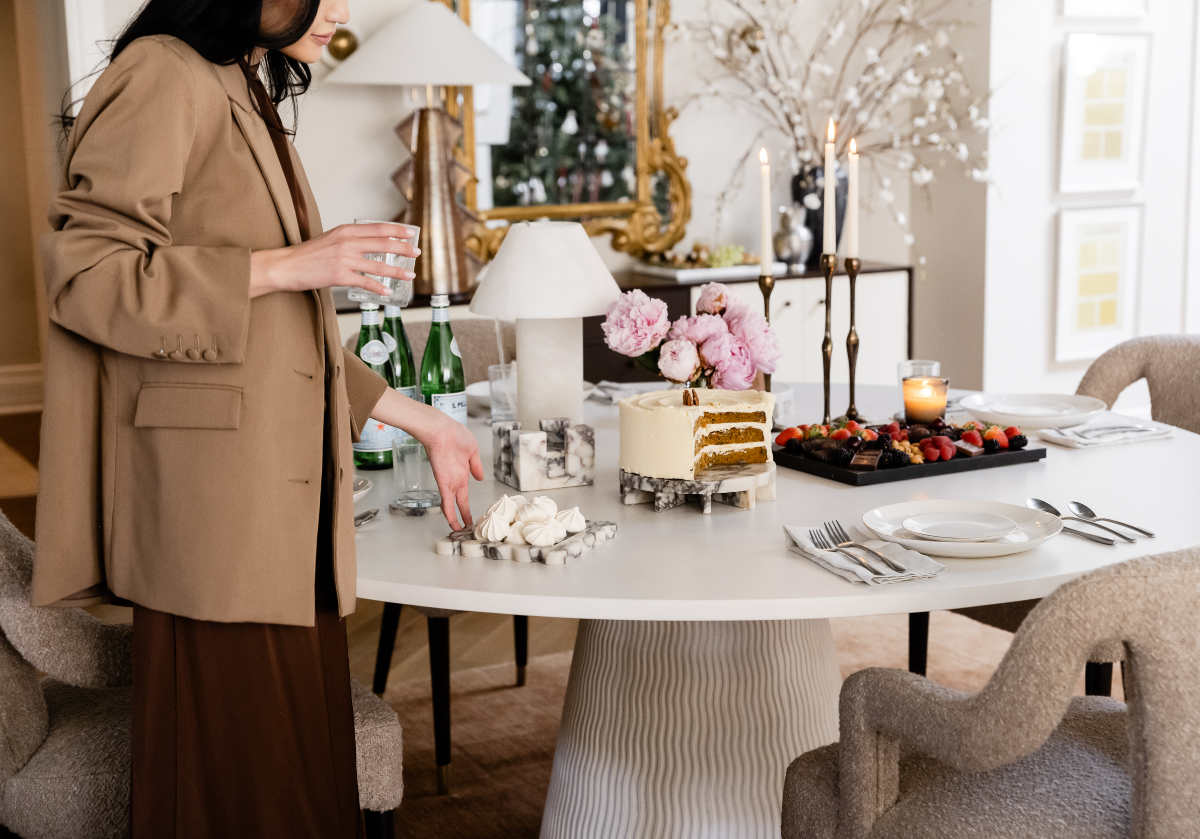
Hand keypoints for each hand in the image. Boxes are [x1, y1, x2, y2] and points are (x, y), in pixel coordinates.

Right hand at [248, 223, 419, 298]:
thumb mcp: (330, 239)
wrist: (286, 266)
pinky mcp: (339, 276)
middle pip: (382, 243)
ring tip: (410, 275)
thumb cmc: (308, 255)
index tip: (410, 233)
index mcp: (345, 230)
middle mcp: (347, 242)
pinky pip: (365, 282)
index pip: (377, 228)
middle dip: (403, 249)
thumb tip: (370, 244)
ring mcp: (344, 259)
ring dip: (397, 271)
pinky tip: (388, 292)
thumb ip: (349, 240)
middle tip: (416, 253)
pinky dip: (378, 288)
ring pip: (378, 264)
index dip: (396, 230)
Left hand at [419, 412, 484, 530]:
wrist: (441, 430)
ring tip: (458, 530)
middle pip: (458, 502)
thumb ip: (476, 466)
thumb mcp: (472, 451)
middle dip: (462, 515)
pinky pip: (446, 501)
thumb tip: (480, 478)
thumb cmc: (456, 435)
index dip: (467, 506)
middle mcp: (455, 480)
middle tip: (465, 528)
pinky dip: (449, 512)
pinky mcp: (443, 482)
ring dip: (454, 518)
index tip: (471, 515)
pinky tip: (452, 522)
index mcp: (462, 473)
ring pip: (451, 505)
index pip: (464, 494)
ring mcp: (448, 482)